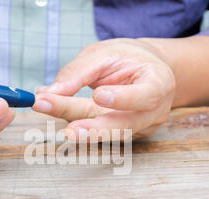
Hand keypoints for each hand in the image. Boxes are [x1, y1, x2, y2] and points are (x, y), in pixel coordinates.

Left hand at [33, 39, 175, 140]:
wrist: (146, 70)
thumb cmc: (128, 58)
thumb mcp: (104, 53)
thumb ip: (79, 72)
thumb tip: (49, 92)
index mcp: (158, 83)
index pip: (145, 96)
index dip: (123, 99)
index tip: (98, 96)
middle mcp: (153, 112)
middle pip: (124, 125)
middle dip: (95, 129)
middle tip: (70, 131)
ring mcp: (141, 128)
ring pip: (110, 135)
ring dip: (84, 132)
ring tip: (64, 130)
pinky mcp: (126, 136)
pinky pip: (102, 136)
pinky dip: (82, 128)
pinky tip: (64, 120)